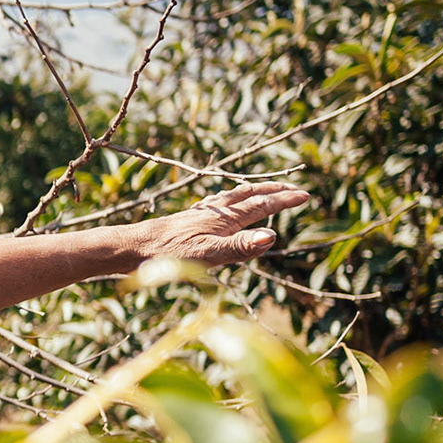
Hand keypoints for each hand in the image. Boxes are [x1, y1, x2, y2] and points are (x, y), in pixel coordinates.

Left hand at [131, 182, 308, 265]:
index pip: (262, 205)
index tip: (305, 195)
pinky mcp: (191, 217)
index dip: (284, 200)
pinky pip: (218, 201)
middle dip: (273, 191)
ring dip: (254, 191)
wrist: (136, 246)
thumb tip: (271, 236)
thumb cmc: (170, 254)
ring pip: (234, 196)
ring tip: (264, 189)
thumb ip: (240, 247)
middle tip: (293, 188)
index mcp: (225, 218)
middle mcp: (216, 210)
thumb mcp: (208, 254)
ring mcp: (203, 212)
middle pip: (250, 195)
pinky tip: (223, 203)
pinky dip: (231, 198)